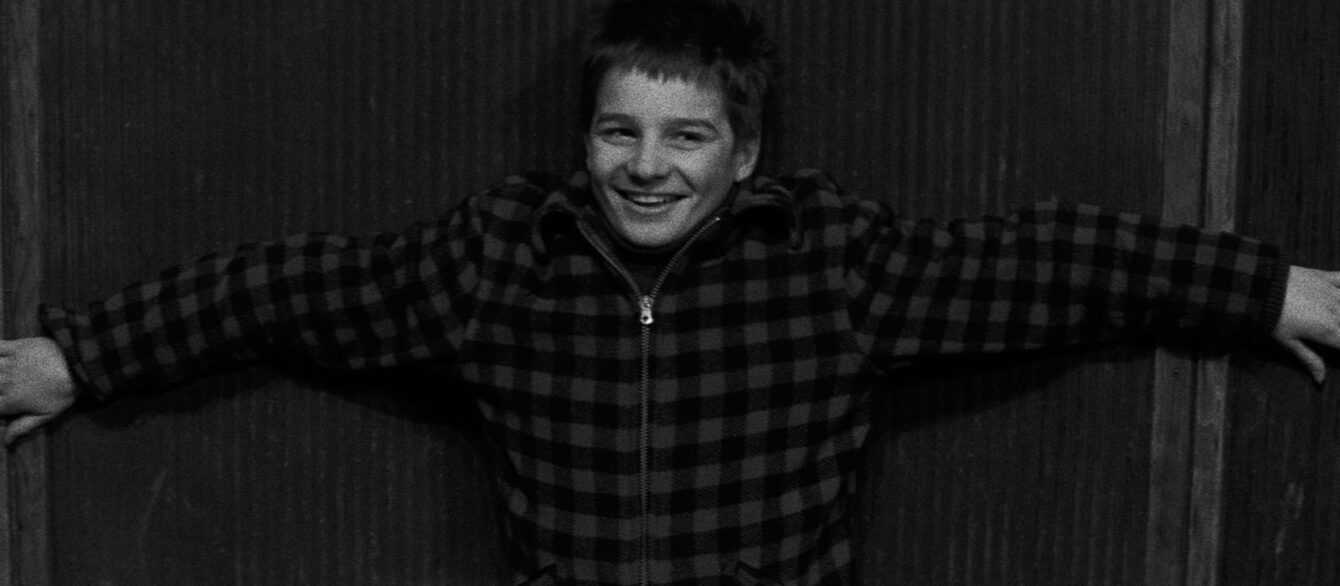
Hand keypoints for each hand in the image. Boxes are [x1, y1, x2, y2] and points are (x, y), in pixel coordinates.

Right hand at [0, 337, 76, 445]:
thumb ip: (23, 427)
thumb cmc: (64, 392)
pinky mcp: (17, 347)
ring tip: (3, 376)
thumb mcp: (47, 415)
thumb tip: (6, 442)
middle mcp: (4, 383)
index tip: (4, 405)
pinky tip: (0, 355)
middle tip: (4, 388)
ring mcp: (9, 364)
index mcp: (11, 401)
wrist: (78, 365)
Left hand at [1273, 266, 1339, 383]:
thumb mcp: (1288, 341)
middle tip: (1332, 333)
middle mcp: (1336, 312)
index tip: (1337, 346)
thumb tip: (1321, 380)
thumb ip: (1309, 359)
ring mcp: (1333, 293)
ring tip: (1334, 320)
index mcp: (1328, 331)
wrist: (1260, 287)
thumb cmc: (1272, 317)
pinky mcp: (1326, 277)